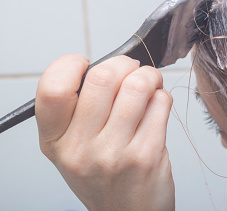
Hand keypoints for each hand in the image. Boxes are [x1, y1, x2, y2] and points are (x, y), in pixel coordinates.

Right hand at [35, 54, 174, 210]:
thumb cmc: (105, 174)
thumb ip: (80, 108)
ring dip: (149, 76)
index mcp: (54, 140)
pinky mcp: (146, 155)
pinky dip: (161, 96)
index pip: (53, 89)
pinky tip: (156, 107)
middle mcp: (79, 148)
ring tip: (149, 84)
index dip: (71, 65)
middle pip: (103, 78)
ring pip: (137, 86)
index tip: (86, 64)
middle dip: (125, 64)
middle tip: (131, 71)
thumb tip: (107, 65)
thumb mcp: (75, 146)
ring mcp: (114, 153)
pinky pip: (160, 103)